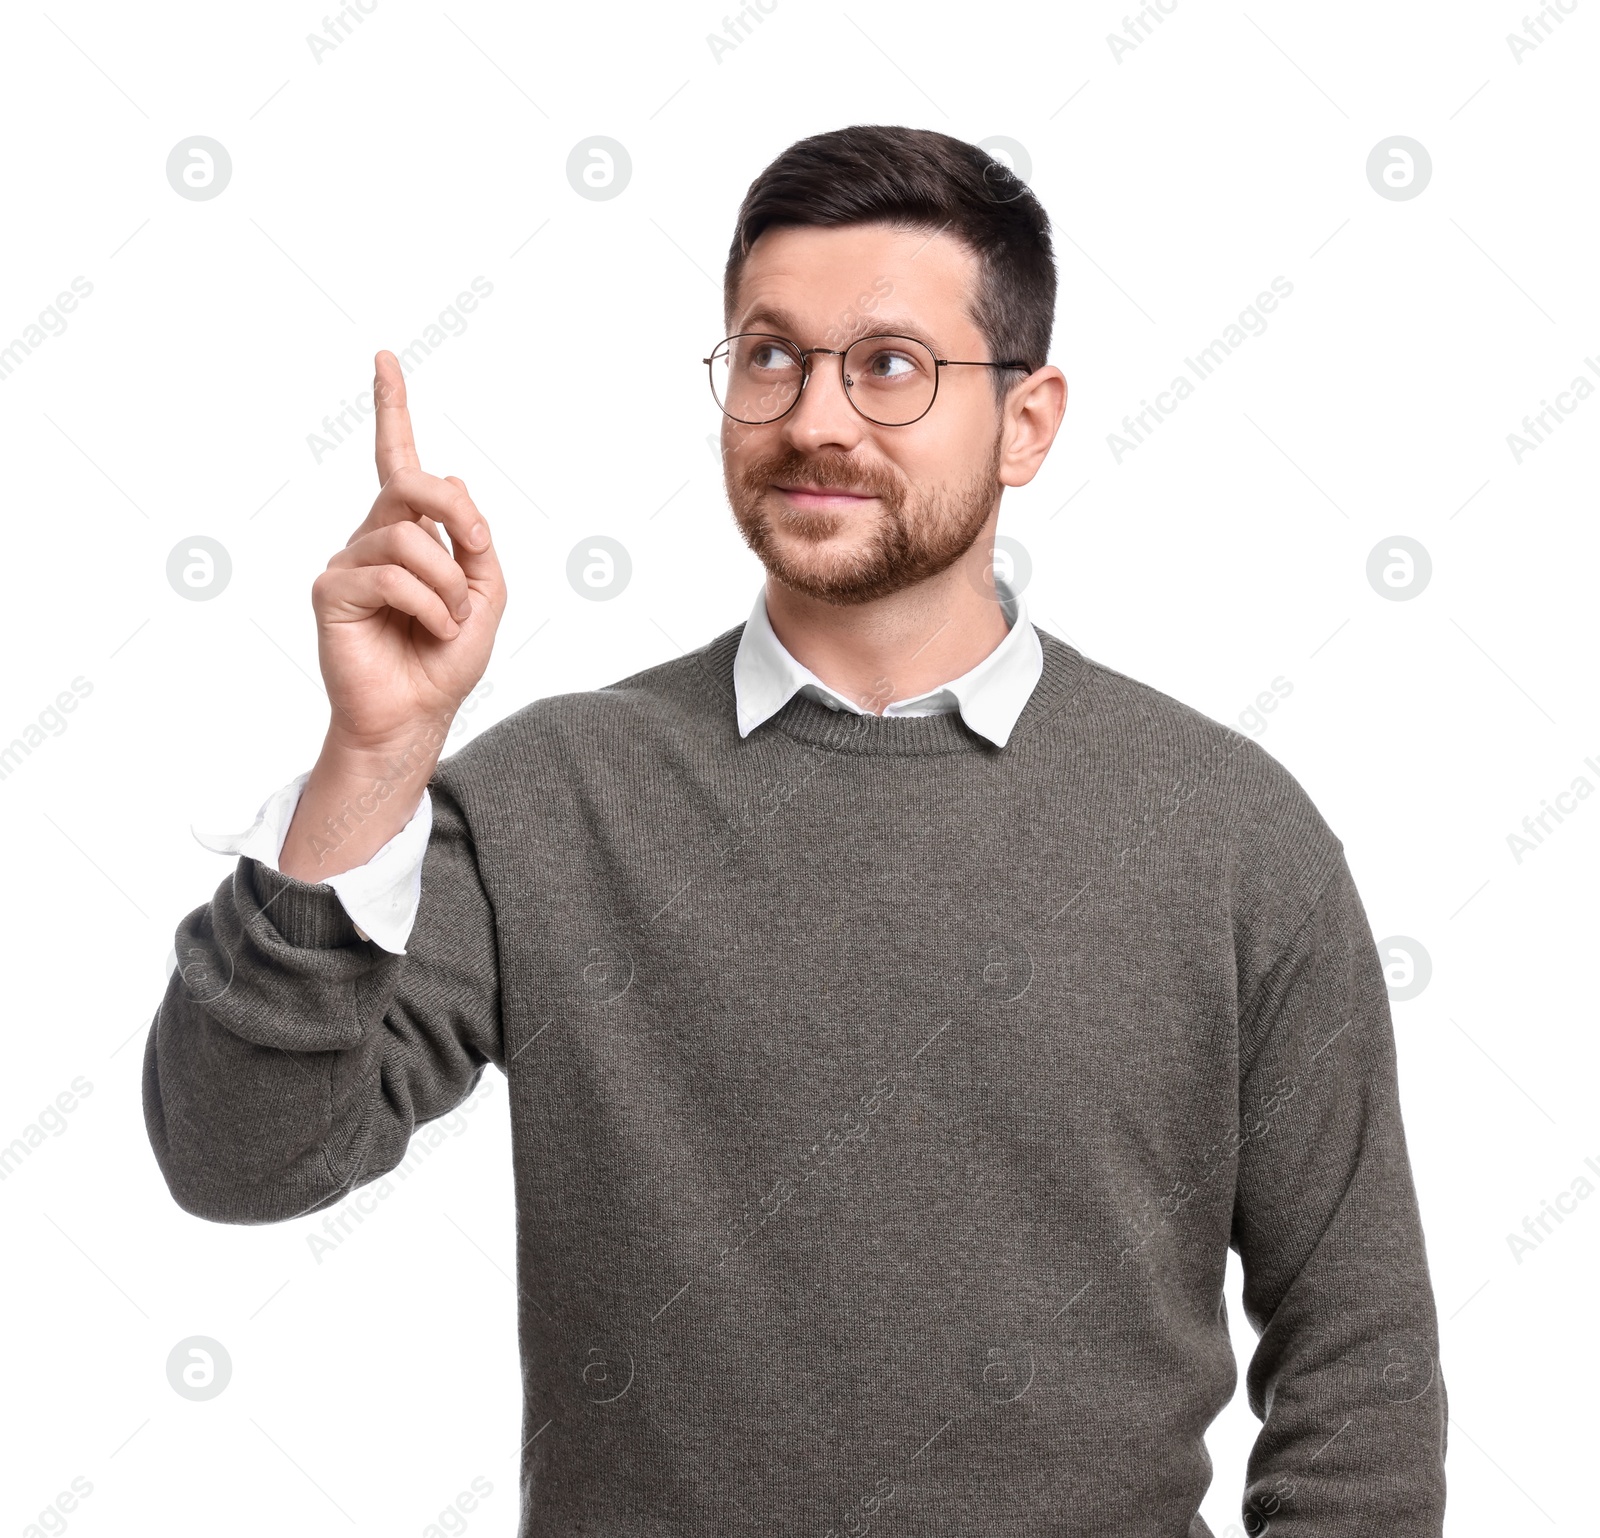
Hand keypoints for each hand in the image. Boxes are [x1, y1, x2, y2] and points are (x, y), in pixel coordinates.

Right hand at [310, 350, 506, 753]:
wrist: (417, 715)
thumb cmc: (445, 660)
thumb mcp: (487, 594)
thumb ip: (475, 540)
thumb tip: (450, 479)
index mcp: (410, 533)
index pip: (400, 462)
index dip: (393, 409)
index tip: (385, 358)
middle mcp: (373, 537)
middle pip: (413, 485)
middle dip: (456, 513)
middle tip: (477, 549)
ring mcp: (348, 561)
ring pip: (411, 538)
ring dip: (449, 585)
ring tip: (448, 621)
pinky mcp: (331, 590)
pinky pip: (391, 576)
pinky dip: (429, 605)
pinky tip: (430, 630)